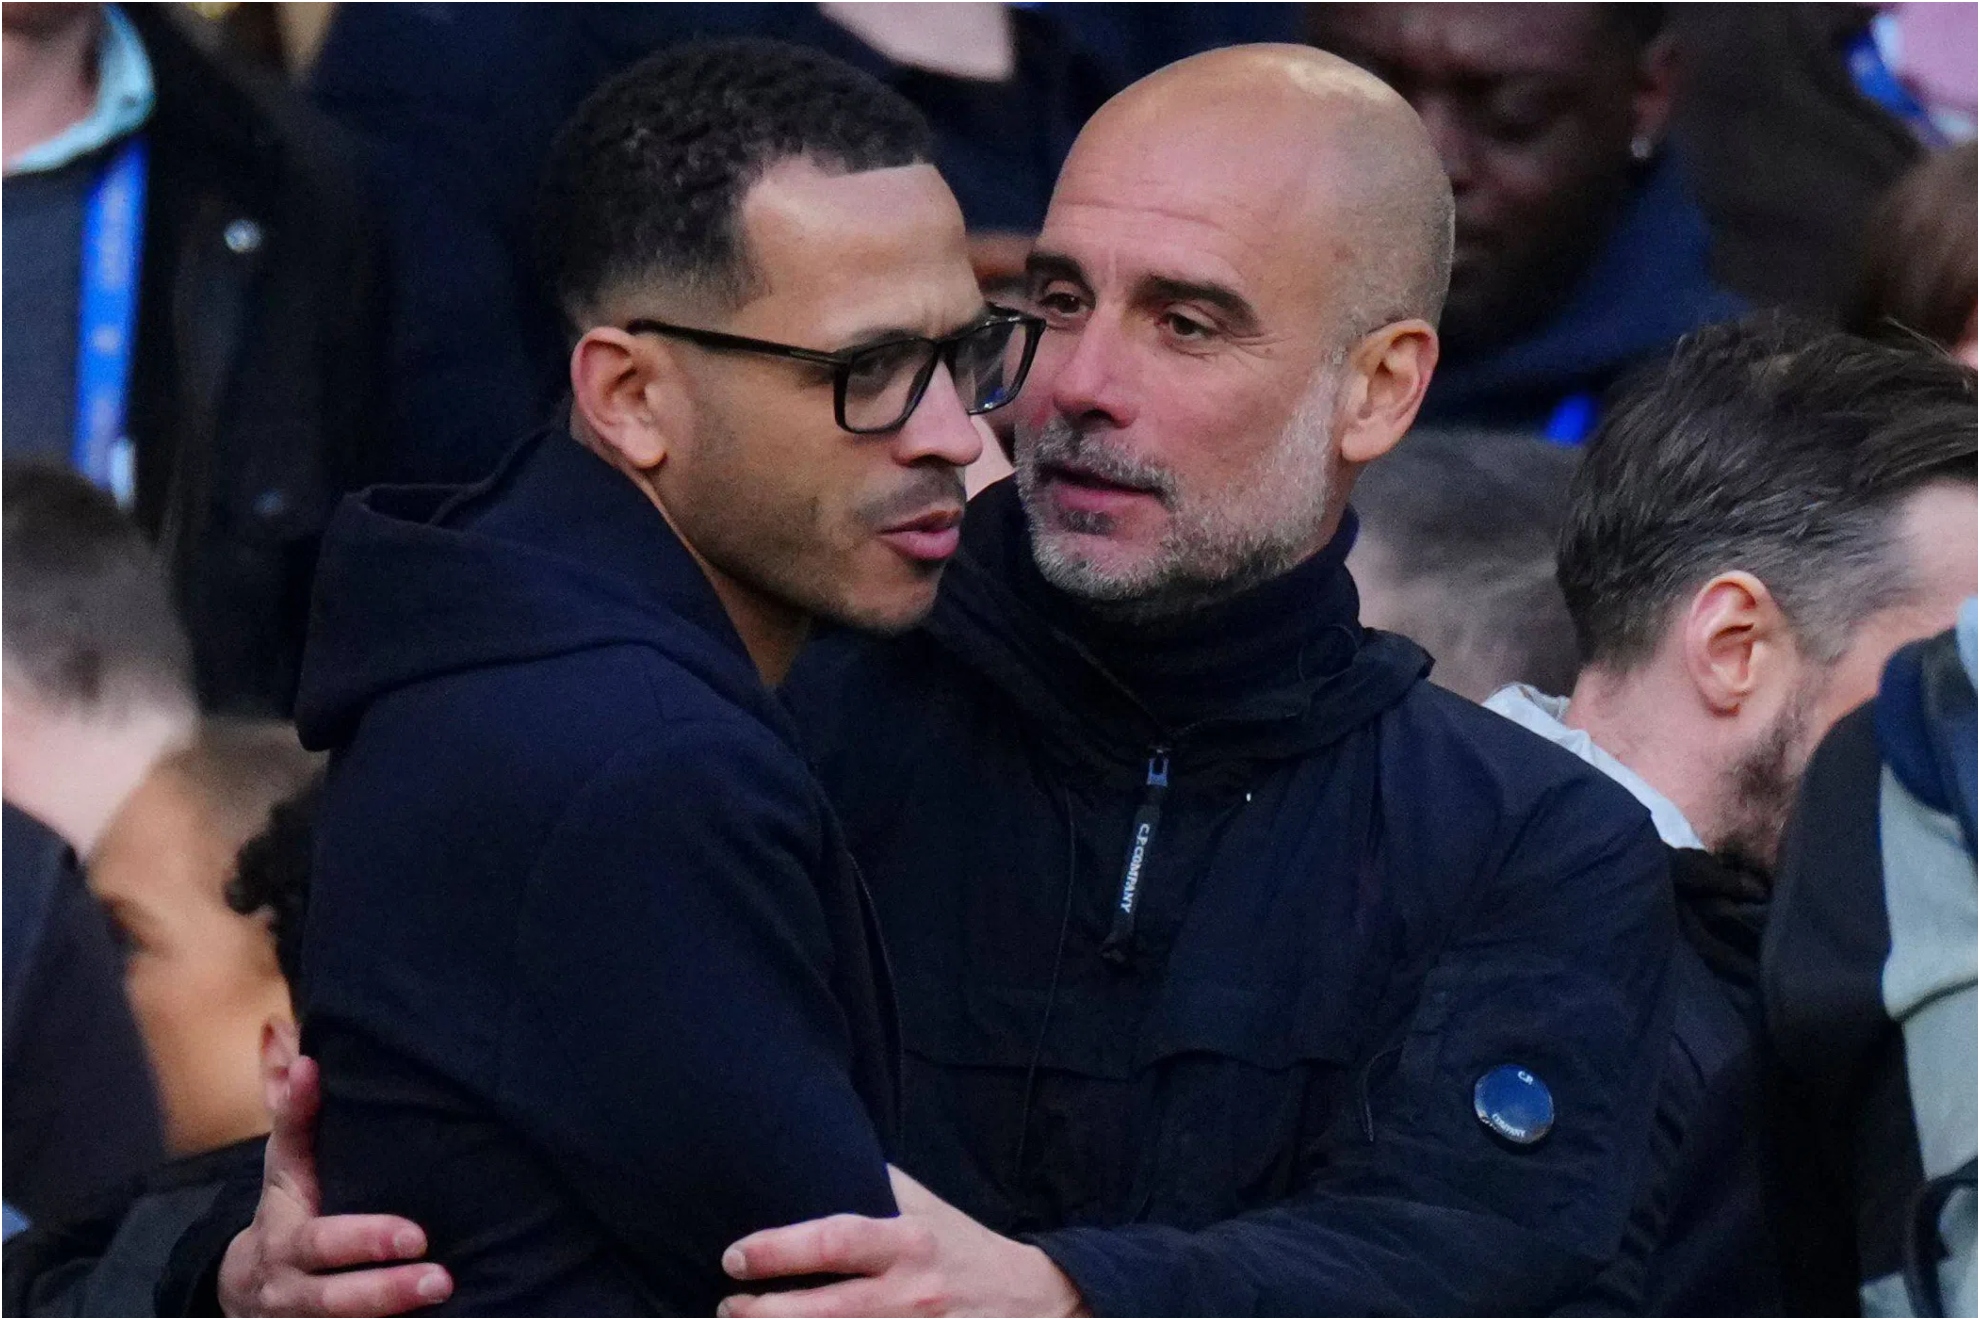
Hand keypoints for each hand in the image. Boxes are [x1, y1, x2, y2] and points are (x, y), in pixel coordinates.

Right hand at [218, 1052, 453, 1315]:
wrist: (245, 1288)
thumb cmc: (287, 1209)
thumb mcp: (285, 1166)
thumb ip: (296, 1114)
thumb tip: (298, 1049)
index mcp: (286, 1240)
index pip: (322, 1239)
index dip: (365, 1238)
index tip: (415, 1236)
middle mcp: (291, 1289)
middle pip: (335, 1297)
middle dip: (385, 1289)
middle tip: (442, 1277)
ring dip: (390, 1316)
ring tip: (446, 1296)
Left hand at [717, 1167, 1085, 1316]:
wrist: (1028, 1303)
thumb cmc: (958, 1248)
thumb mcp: (924, 1207)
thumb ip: (874, 1184)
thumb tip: (814, 1151)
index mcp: (908, 1242)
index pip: (835, 1242)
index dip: (779, 1250)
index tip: (735, 1256)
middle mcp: (909, 1294)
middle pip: (823, 1312)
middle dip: (762, 1313)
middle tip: (728, 1305)